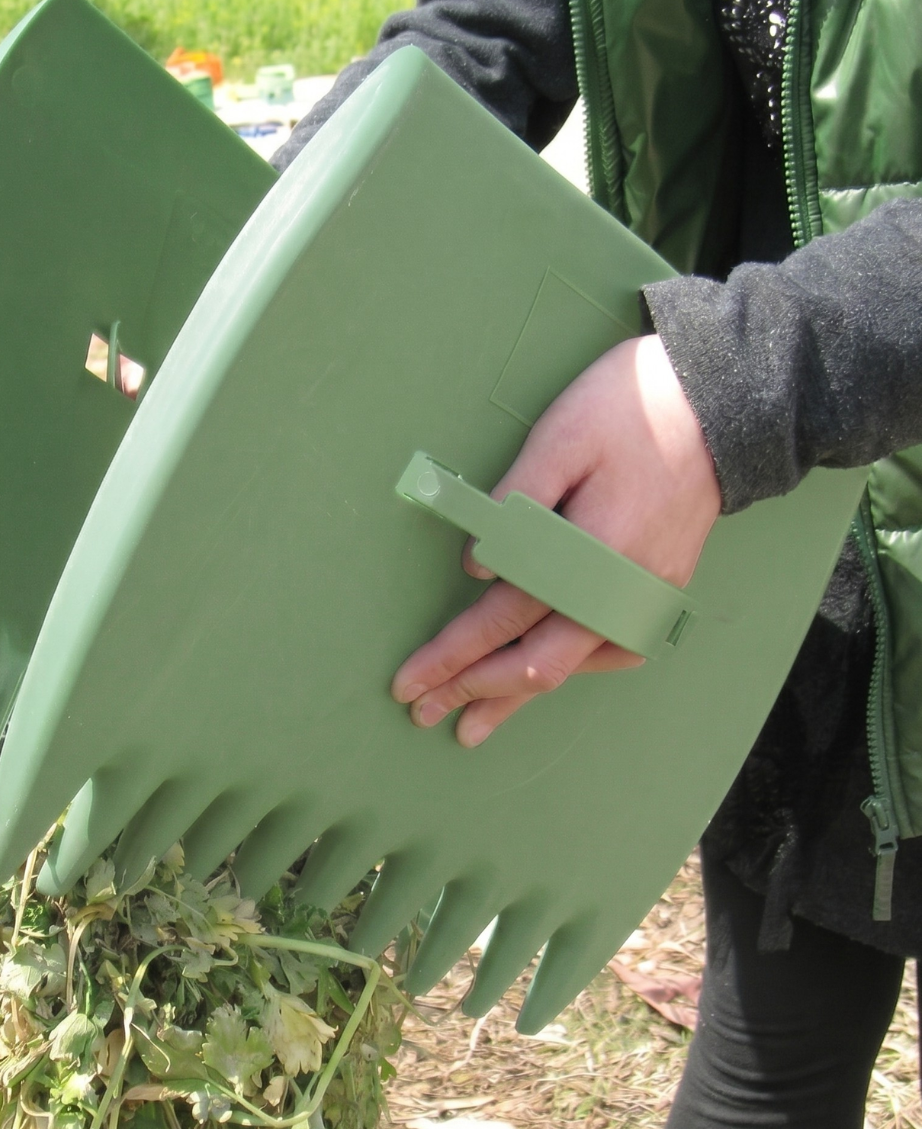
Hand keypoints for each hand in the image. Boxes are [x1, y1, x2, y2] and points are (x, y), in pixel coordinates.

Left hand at [391, 334, 721, 745]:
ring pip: (573, 669)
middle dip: (473, 692)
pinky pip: (609, 651)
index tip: (408, 682)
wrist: (719, 405)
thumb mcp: (559, 437)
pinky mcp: (661, 592)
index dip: (451, 655)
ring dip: (518, 695)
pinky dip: (568, 669)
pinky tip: (542, 676)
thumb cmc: (628, 409)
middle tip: (423, 714)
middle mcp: (621, 589)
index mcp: (591, 551)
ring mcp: (647, 597)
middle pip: (536, 663)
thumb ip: (514, 502)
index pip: (503, 618)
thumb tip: (476, 567)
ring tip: (474, 723)